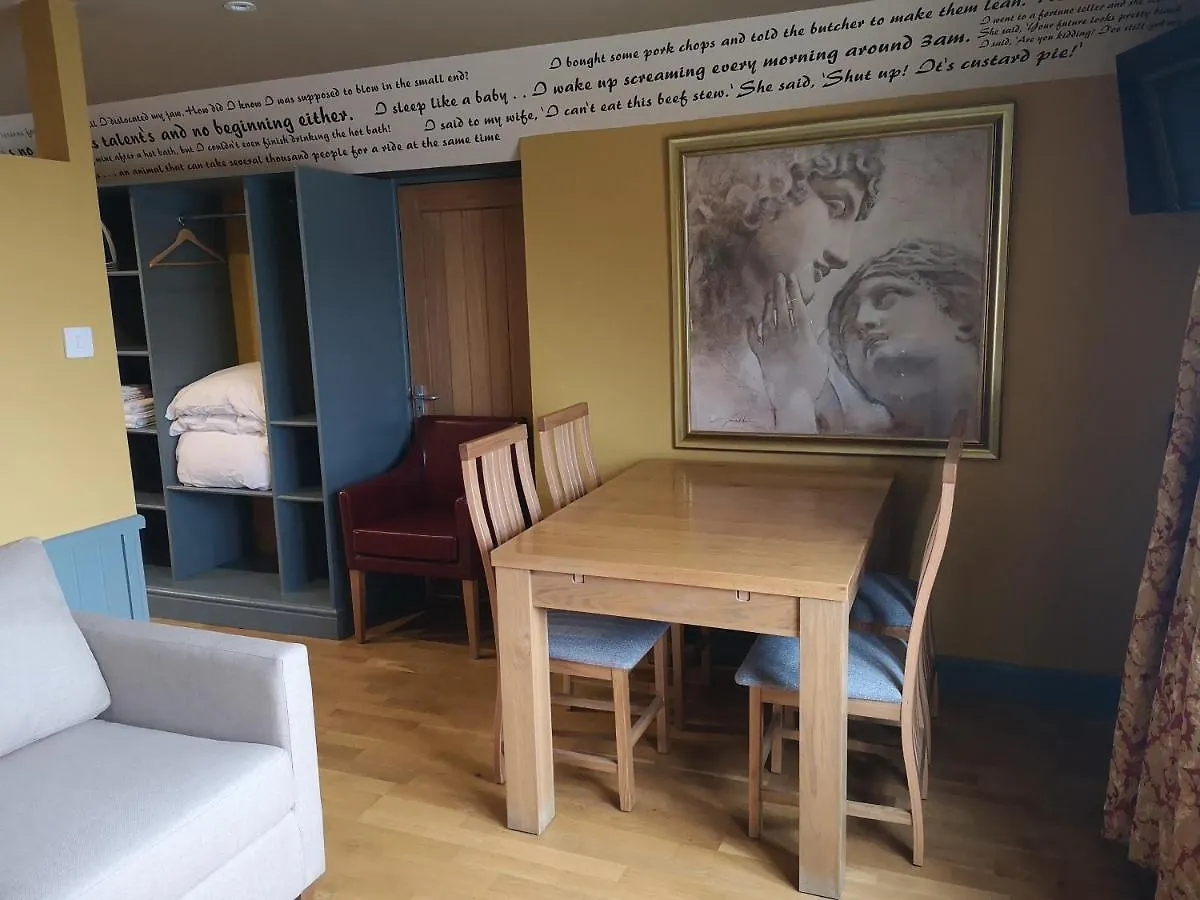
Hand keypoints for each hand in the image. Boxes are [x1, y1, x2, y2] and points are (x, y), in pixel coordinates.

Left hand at [746, 273, 831, 429]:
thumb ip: (820, 341)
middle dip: (780, 291)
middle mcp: (785, 334)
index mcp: (802, 334)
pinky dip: (750, 327)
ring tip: (769, 292)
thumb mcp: (822, 358)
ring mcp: (770, 343)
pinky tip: (750, 318)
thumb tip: (821, 327)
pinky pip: (752, 338)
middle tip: (777, 276)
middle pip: (782, 308)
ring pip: (768, 318)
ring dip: (768, 304)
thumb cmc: (812, 379)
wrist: (792, 397)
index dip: (795, 291)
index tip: (792, 278)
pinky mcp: (760, 354)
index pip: (798, 307)